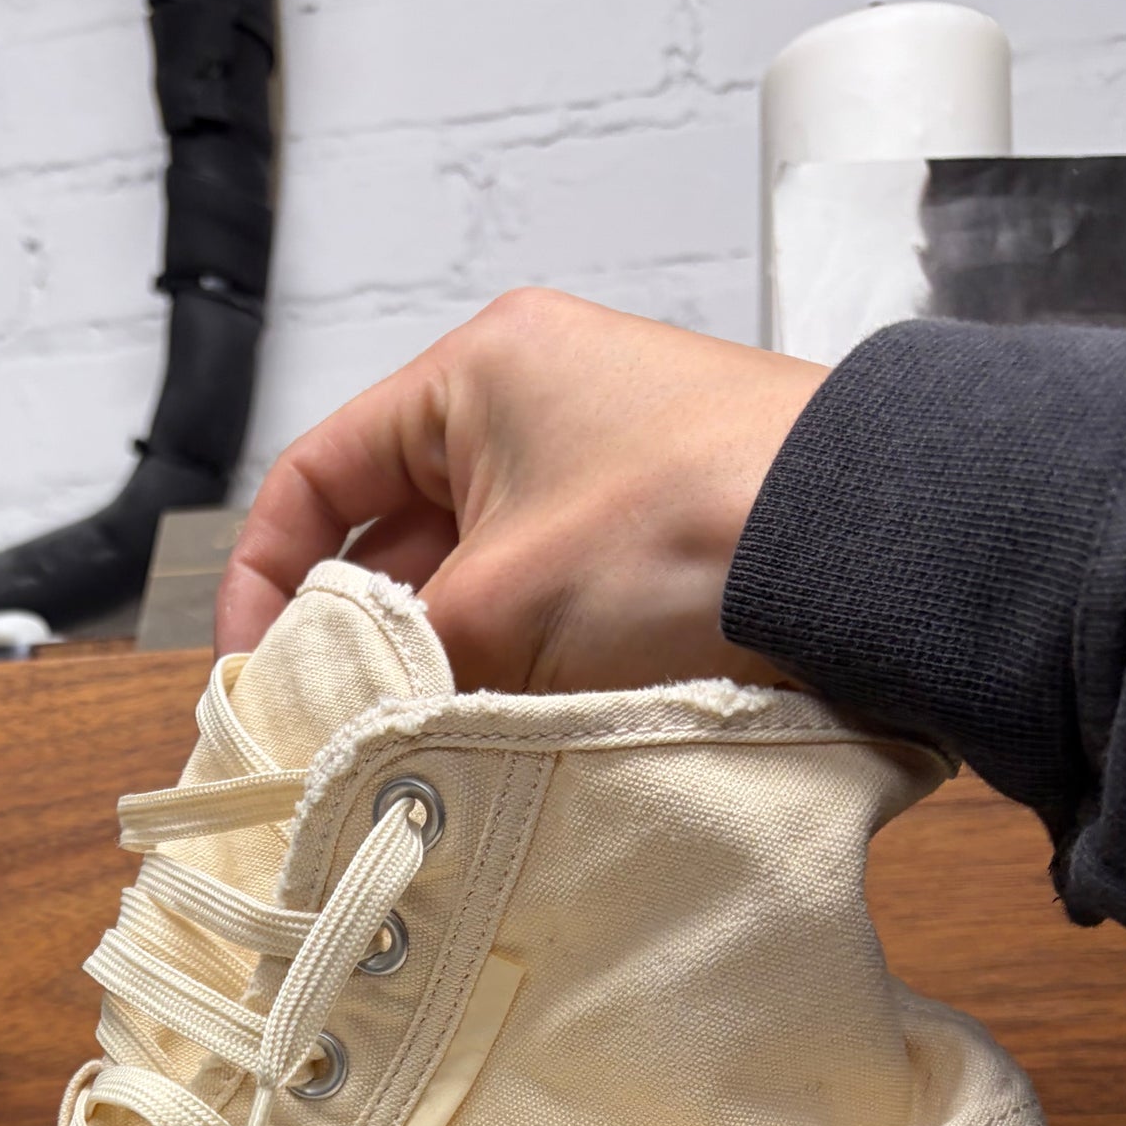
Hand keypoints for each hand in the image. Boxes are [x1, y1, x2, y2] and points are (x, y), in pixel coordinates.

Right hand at [218, 289, 826, 693]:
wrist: (874, 558)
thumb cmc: (695, 530)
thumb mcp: (503, 604)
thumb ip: (397, 662)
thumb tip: (330, 730)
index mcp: (481, 375)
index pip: (321, 472)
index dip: (266, 576)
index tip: (251, 671)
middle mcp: (536, 411)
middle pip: (391, 541)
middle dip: (355, 641)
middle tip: (322, 732)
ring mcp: (598, 482)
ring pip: (467, 593)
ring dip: (435, 672)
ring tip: (409, 750)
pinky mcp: (651, 552)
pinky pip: (540, 620)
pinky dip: (508, 680)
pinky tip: (491, 743)